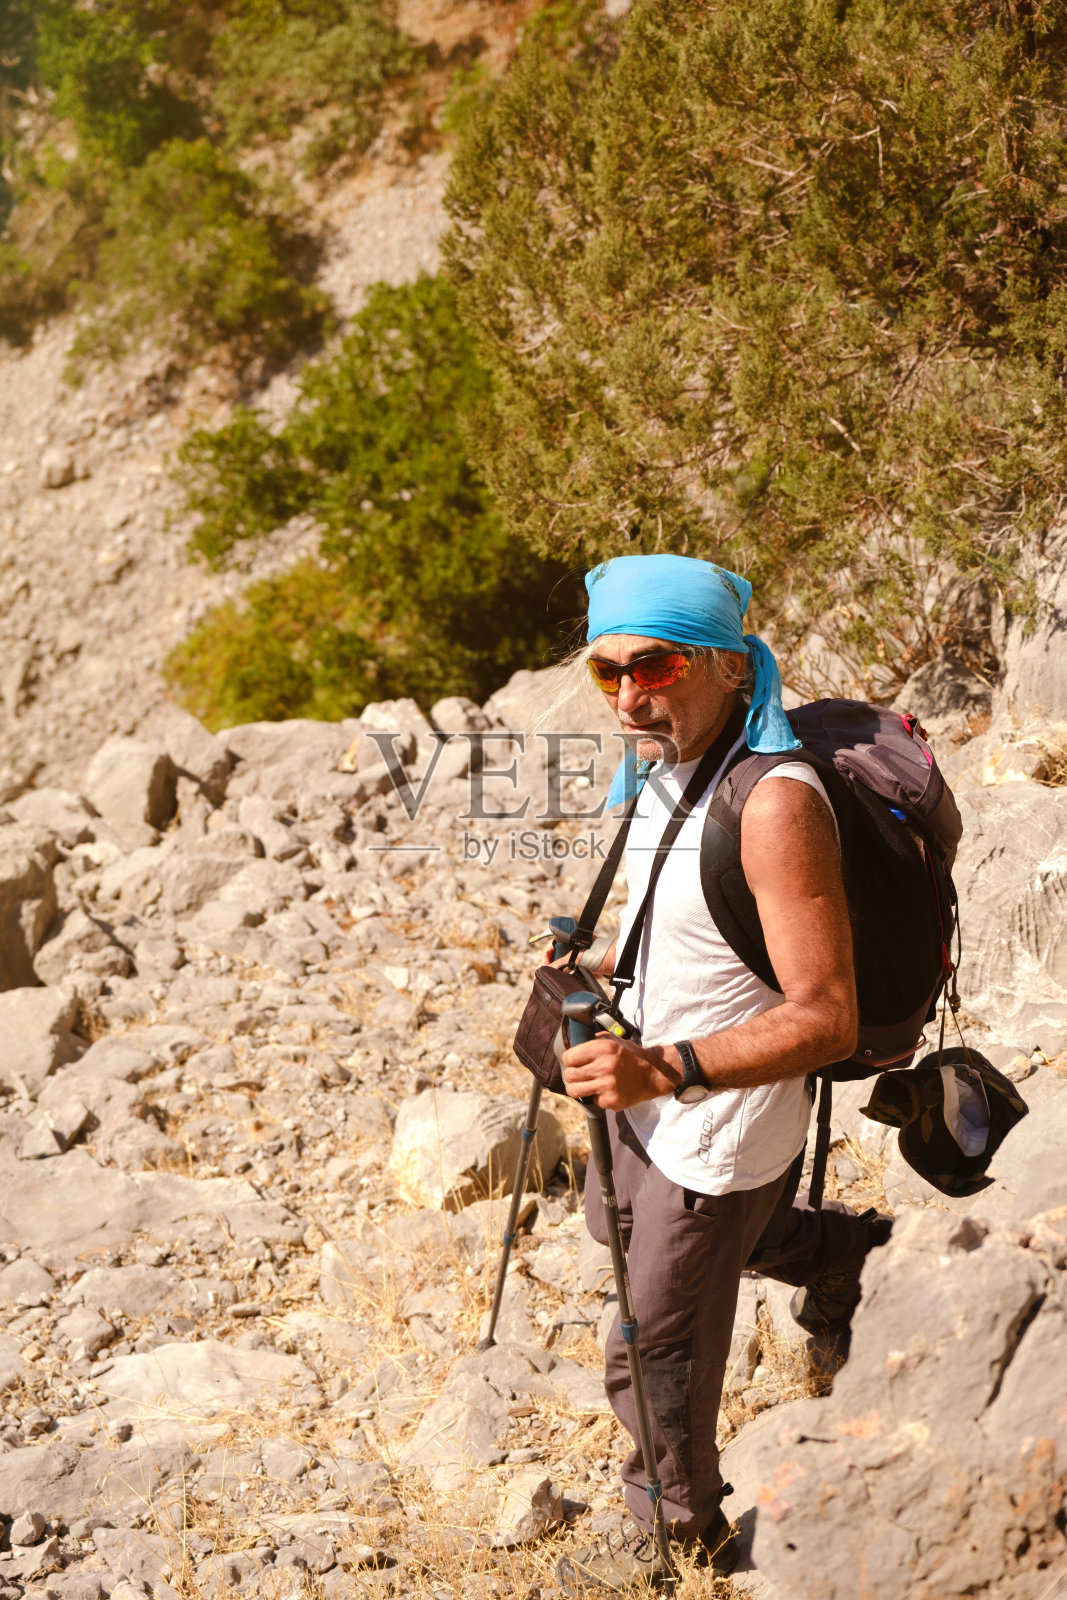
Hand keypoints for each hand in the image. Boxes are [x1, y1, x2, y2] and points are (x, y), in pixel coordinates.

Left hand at [561, 1034, 678, 1109]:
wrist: (652, 1074)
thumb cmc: (631, 1056)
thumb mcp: (615, 1040)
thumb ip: (595, 1040)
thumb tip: (574, 1044)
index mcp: (603, 1049)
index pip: (569, 1057)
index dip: (569, 1060)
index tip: (573, 1062)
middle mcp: (604, 1067)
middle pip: (569, 1075)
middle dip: (571, 1075)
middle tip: (577, 1074)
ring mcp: (607, 1086)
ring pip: (574, 1091)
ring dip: (577, 1088)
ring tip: (583, 1085)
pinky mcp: (611, 1101)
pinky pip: (592, 1100)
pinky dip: (596, 1096)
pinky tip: (605, 1090)